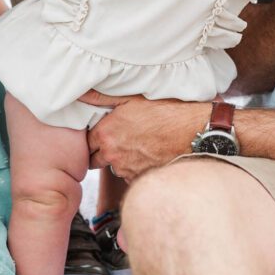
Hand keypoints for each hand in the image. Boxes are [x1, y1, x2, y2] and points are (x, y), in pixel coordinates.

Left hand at [81, 90, 209, 181]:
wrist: (194, 132)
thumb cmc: (165, 111)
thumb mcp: (131, 97)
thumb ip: (101, 97)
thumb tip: (80, 94)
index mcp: (106, 134)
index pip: (86, 143)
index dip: (94, 137)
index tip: (103, 131)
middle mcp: (113, 155)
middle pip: (96, 159)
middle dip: (102, 151)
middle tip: (118, 139)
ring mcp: (127, 170)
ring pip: (115, 168)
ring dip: (121, 160)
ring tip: (138, 144)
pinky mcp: (141, 181)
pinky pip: (131, 176)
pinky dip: (136, 168)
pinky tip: (148, 154)